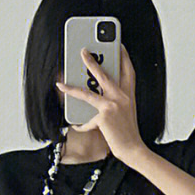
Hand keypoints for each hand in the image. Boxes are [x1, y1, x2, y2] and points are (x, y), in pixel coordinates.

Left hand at [55, 46, 144, 166]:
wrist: (133, 149)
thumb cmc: (128, 133)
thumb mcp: (125, 112)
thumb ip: (115, 101)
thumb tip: (95, 94)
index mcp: (129, 95)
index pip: (128, 71)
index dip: (123, 56)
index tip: (118, 45)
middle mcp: (122, 97)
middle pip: (105, 74)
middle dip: (92, 61)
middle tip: (82, 50)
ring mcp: (113, 105)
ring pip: (89, 92)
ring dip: (73, 87)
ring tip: (61, 83)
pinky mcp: (104, 116)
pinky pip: (86, 119)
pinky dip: (80, 124)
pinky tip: (76, 126)